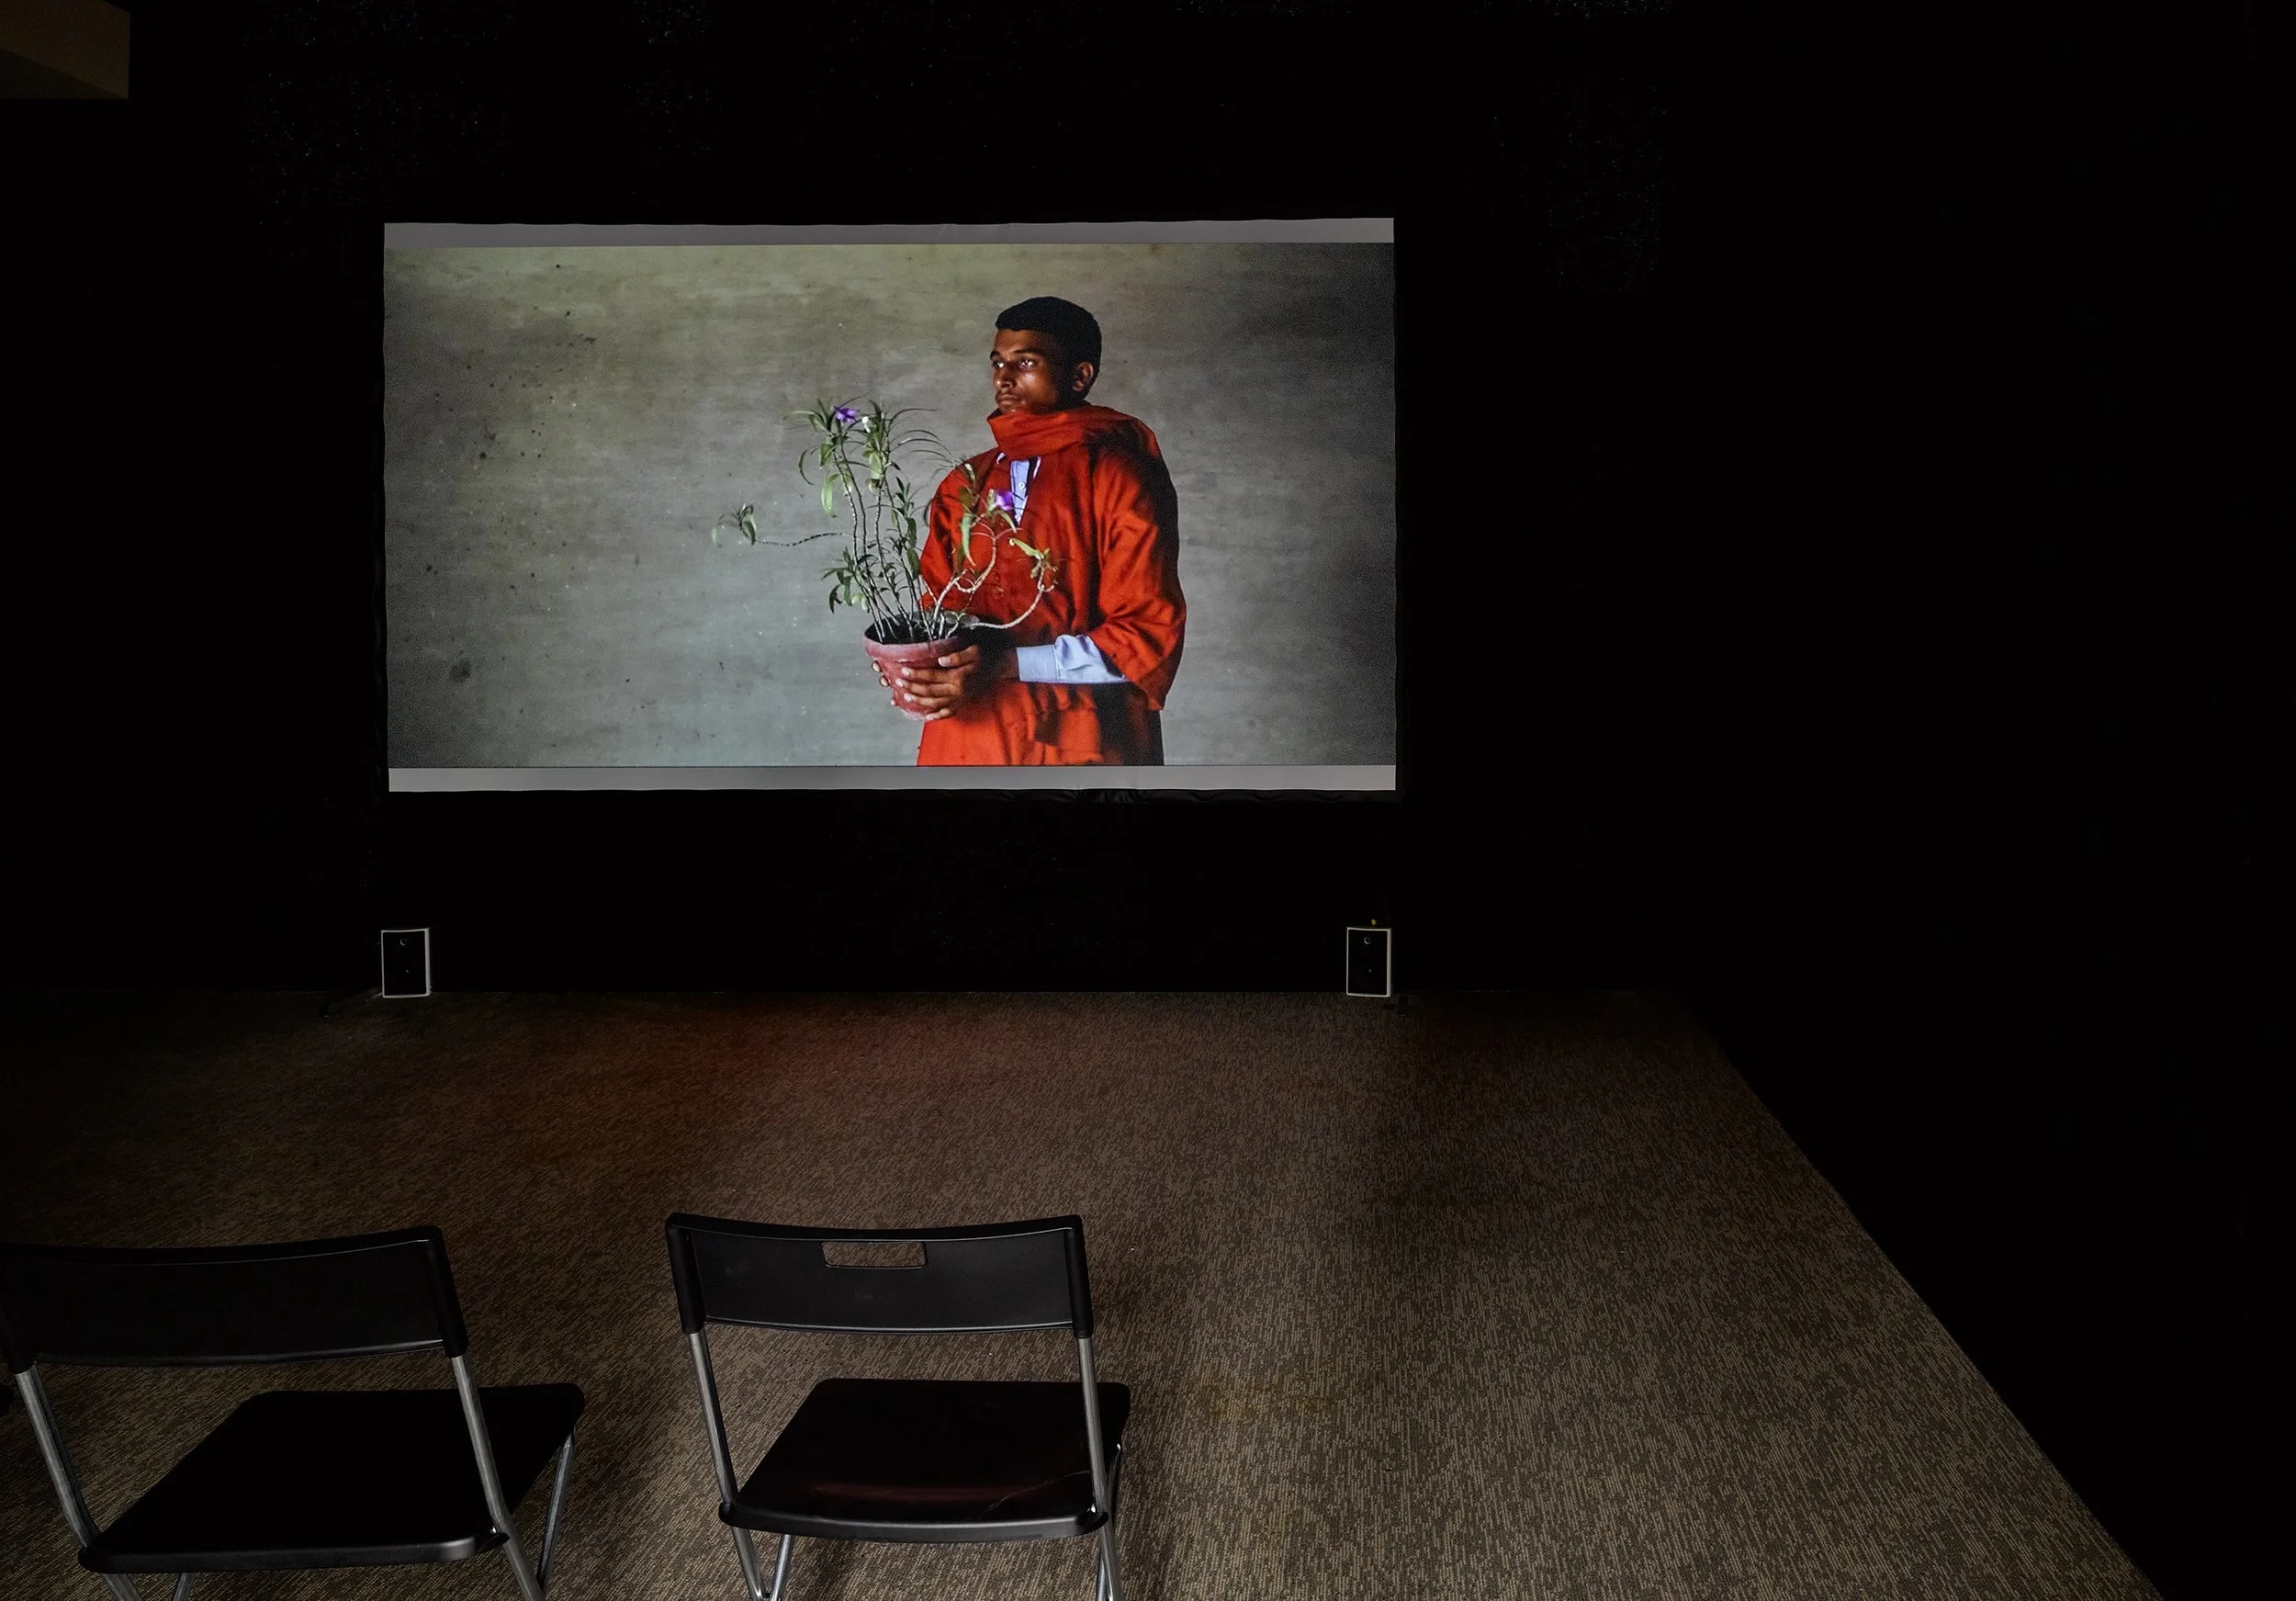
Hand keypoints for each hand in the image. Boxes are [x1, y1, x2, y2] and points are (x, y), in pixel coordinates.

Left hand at [875, 642, 1014, 719]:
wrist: (1001, 666)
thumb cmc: (987, 654)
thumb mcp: (974, 650)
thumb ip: (957, 656)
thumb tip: (941, 660)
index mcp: (958, 677)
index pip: (932, 676)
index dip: (916, 674)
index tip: (902, 671)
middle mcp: (957, 691)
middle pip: (930, 691)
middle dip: (912, 688)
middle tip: (897, 683)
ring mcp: (960, 698)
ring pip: (935, 703)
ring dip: (919, 701)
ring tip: (905, 697)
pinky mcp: (963, 702)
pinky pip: (948, 712)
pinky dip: (937, 715)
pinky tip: (926, 716)